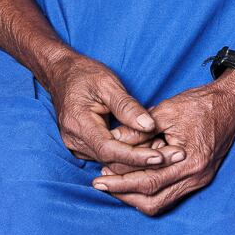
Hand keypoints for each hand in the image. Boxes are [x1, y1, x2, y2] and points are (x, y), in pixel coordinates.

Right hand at [43, 54, 177, 173]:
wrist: (61, 73)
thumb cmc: (85, 74)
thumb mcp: (108, 83)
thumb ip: (127, 106)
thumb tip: (149, 126)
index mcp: (78, 123)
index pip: (110, 149)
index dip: (136, 156)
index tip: (160, 157)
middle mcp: (74, 140)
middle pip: (111, 160)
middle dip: (143, 161)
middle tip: (173, 156)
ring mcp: (75, 145)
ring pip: (110, 161)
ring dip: (137, 160)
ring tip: (167, 154)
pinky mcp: (81, 146)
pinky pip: (106, 156)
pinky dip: (126, 156)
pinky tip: (148, 151)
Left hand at [98, 77, 234, 215]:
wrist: (232, 103)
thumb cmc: (201, 103)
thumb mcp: (167, 111)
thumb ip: (139, 129)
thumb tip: (112, 140)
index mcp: (190, 161)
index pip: (148, 181)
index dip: (121, 182)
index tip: (99, 178)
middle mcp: (196, 177)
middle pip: (154, 200)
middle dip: (124, 194)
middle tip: (102, 183)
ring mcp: (199, 180)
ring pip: (161, 202)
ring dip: (136, 195)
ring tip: (114, 182)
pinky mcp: (199, 177)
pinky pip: (170, 195)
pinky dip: (150, 191)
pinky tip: (134, 180)